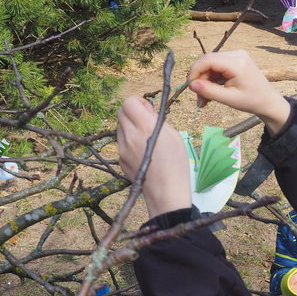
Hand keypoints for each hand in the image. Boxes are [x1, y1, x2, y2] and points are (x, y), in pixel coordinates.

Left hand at [116, 96, 191, 217]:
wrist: (166, 192)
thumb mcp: (174, 136)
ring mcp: (122, 149)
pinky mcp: (120, 160)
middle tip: (145, 123)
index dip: (138, 103)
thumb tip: (146, 109)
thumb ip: (157, 119)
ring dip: (130, 128)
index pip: (129, 102)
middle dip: (132, 114)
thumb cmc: (176, 163)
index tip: (147, 110)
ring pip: (120, 128)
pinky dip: (129, 144)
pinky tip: (142, 155)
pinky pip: (121, 144)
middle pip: (121, 113)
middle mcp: (130, 136)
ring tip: (145, 141)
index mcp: (145, 127)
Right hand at [187, 51, 290, 134]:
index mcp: (237, 63)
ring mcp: (237, 55)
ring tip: (204, 100)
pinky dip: (212, 79)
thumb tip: (192, 85)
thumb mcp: (229, 99)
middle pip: (208, 62)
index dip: (195, 71)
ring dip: (205, 81)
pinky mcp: (236, 59)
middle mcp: (237, 54)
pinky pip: (218, 66)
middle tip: (198, 99)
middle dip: (200, 79)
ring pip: (211, 65)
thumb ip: (209, 91)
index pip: (208, 60)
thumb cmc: (251, 101)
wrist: (268, 101)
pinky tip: (211, 92)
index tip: (189, 86)